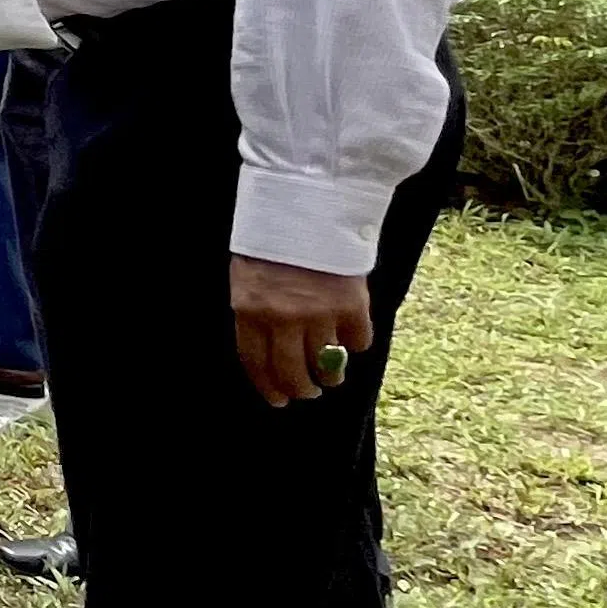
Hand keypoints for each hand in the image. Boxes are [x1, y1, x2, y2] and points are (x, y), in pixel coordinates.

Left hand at [232, 253, 371, 407]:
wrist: (310, 207)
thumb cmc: (273, 240)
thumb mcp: (248, 275)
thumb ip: (256, 312)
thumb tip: (270, 352)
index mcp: (250, 309)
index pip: (256, 362)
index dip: (269, 387)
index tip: (279, 400)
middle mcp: (283, 318)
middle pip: (293, 372)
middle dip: (302, 389)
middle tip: (308, 392)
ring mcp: (319, 314)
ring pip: (327, 364)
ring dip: (331, 375)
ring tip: (332, 376)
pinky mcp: (352, 307)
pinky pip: (358, 342)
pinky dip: (357, 345)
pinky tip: (352, 340)